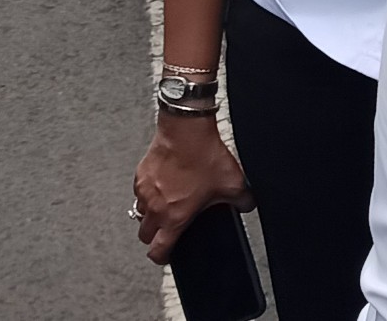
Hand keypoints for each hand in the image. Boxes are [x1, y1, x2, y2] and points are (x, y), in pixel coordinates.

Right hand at [133, 114, 253, 262]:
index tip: (166, 255)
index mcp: (174, 217)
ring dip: (149, 214)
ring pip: (139, 212)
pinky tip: (163, 185)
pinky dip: (148, 193)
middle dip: (154, 236)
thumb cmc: (204, 155)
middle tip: (167, 230)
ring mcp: (144, 190)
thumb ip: (242, 200)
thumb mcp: (233, 183)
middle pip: (144, 235)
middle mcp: (154, 207)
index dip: (161, 257)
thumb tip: (247, 204)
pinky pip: (139, 192)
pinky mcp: (140, 173)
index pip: (157, 250)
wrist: (186, 129)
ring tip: (165, 206)